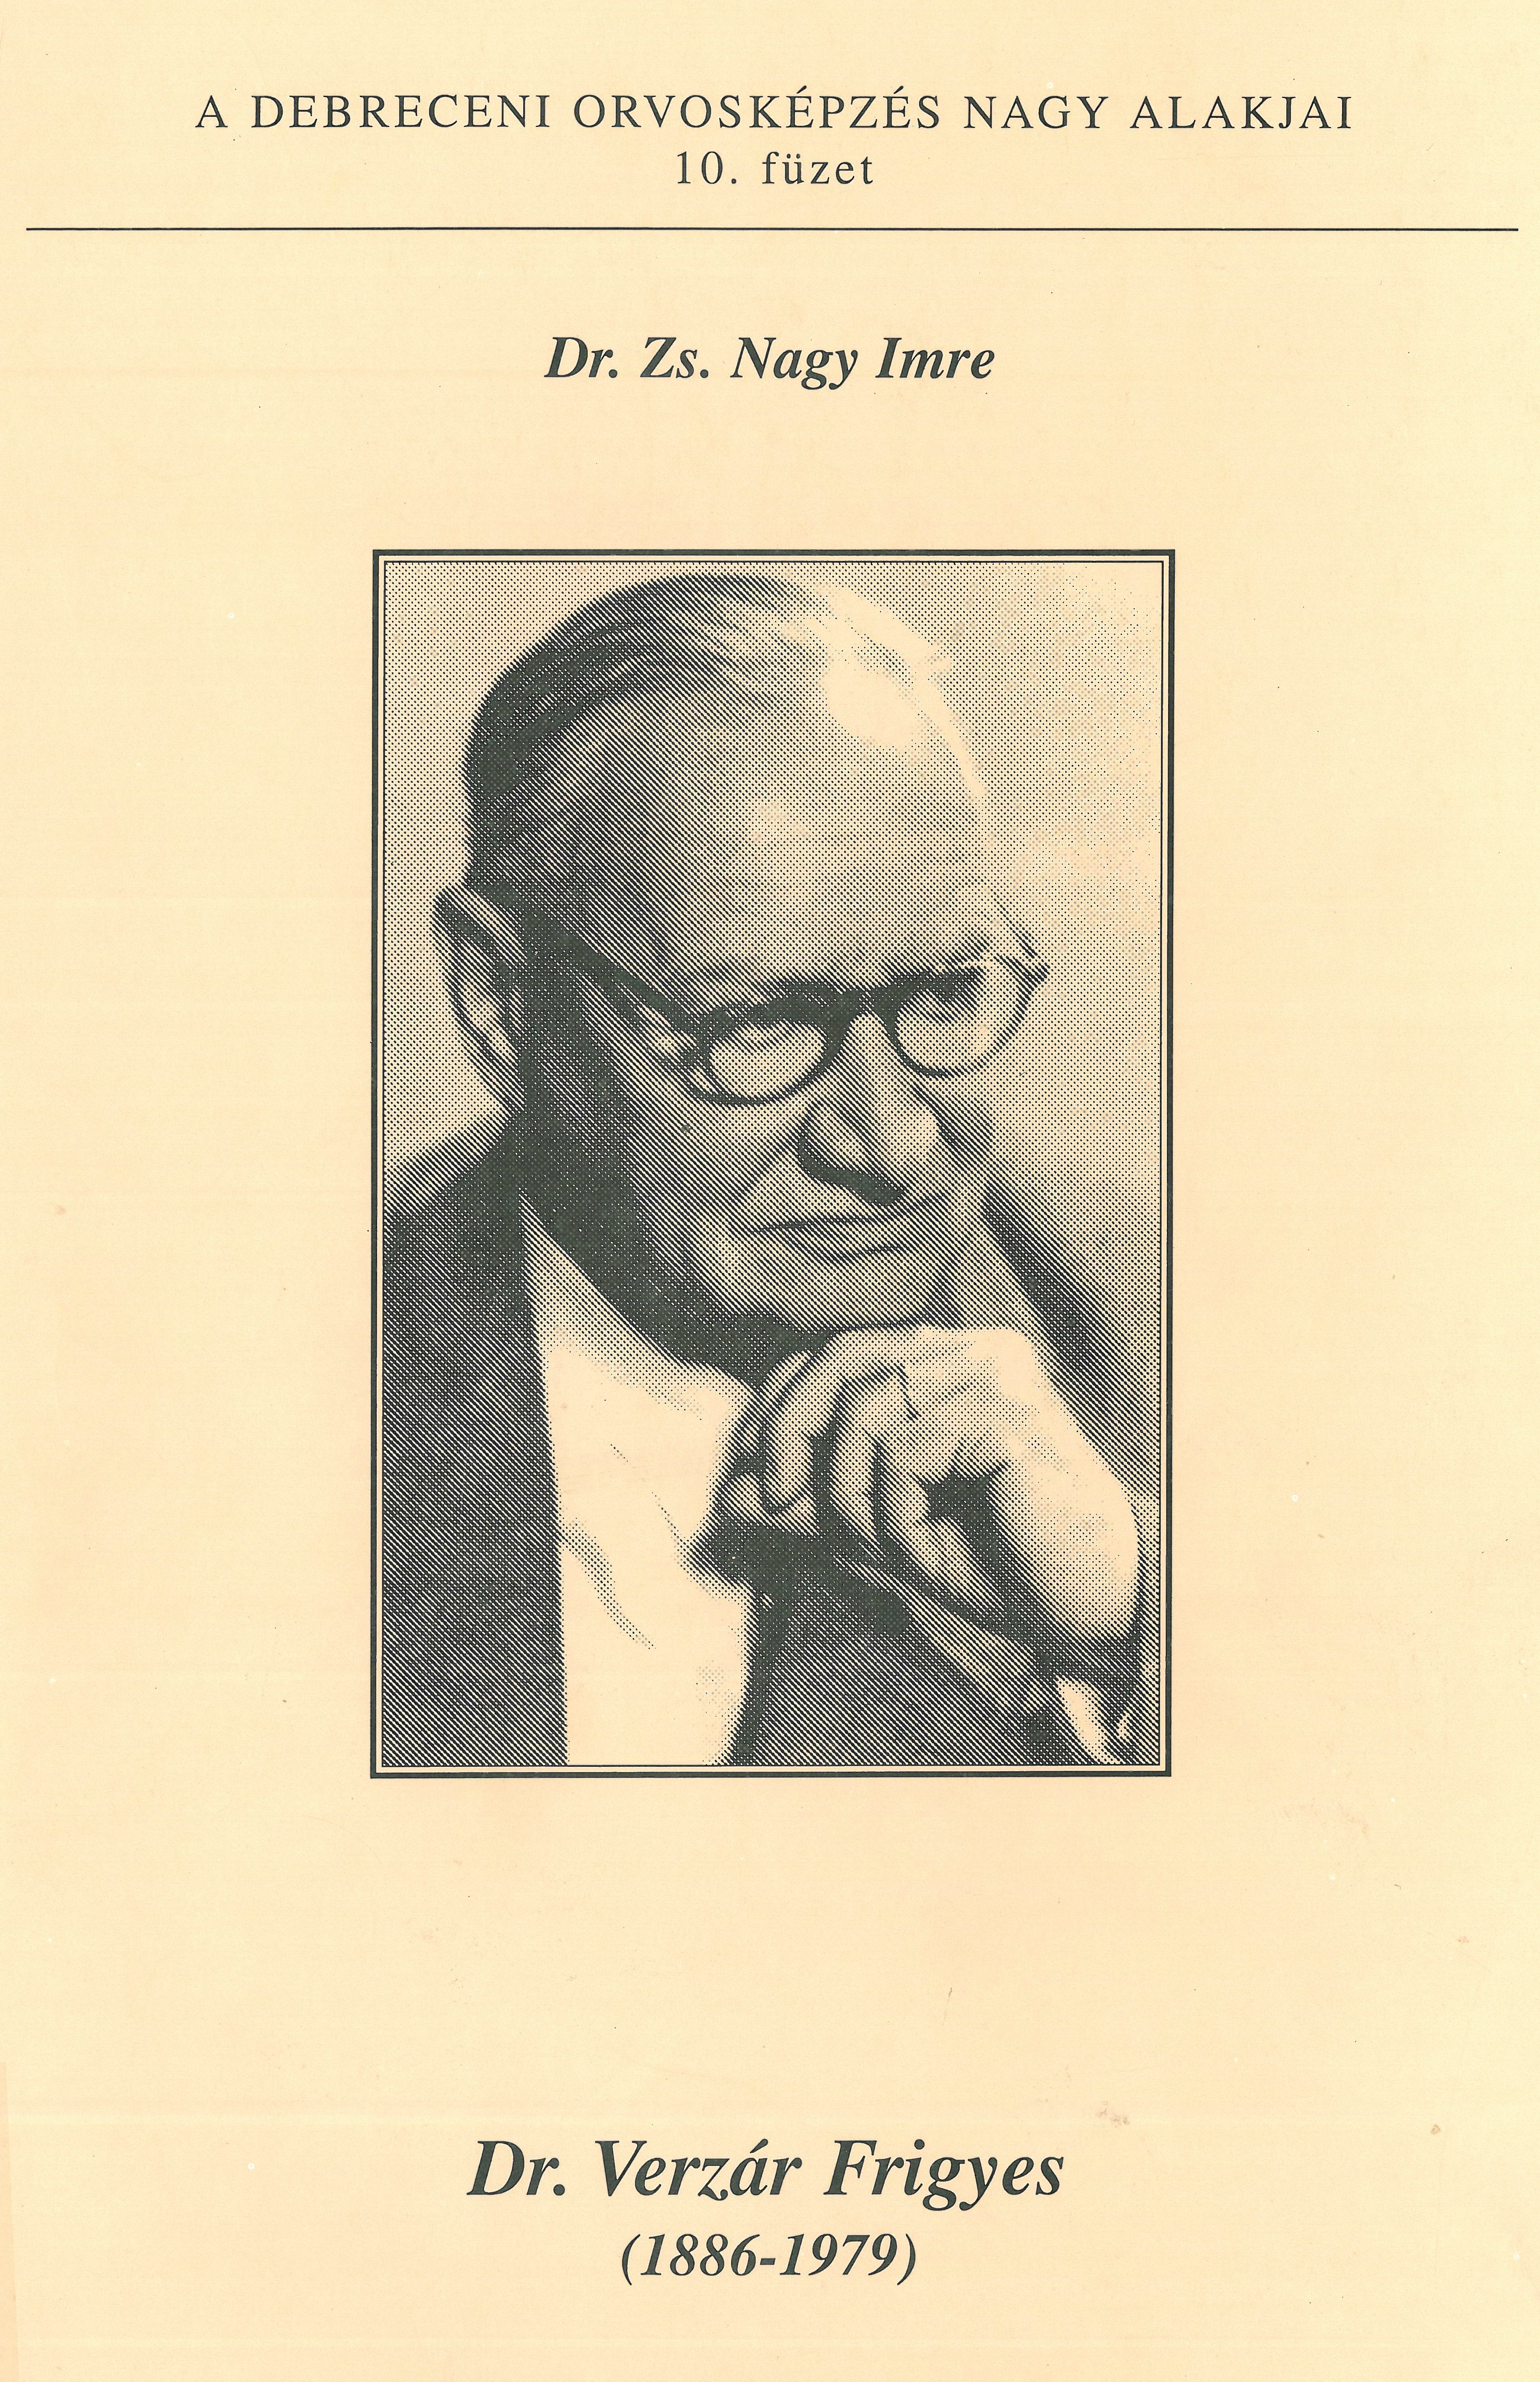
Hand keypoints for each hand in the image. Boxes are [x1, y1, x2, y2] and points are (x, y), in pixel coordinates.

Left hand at [720, 1326, 1139, 1676]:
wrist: (1084, 1600)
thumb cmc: (994, 1560)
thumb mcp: (880, 1529)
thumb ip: (808, 1504)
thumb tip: (727, 1493)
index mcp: (942, 1360)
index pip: (831, 1352)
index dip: (777, 1408)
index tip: (757, 1478)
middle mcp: (969, 1350)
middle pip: (837, 1359)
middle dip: (790, 1435)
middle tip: (783, 1505)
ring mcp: (994, 1372)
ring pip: (865, 1408)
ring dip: (852, 1494)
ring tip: (887, 1546)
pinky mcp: (1009, 1411)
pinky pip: (906, 1452)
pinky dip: (897, 1515)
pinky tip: (928, 1550)